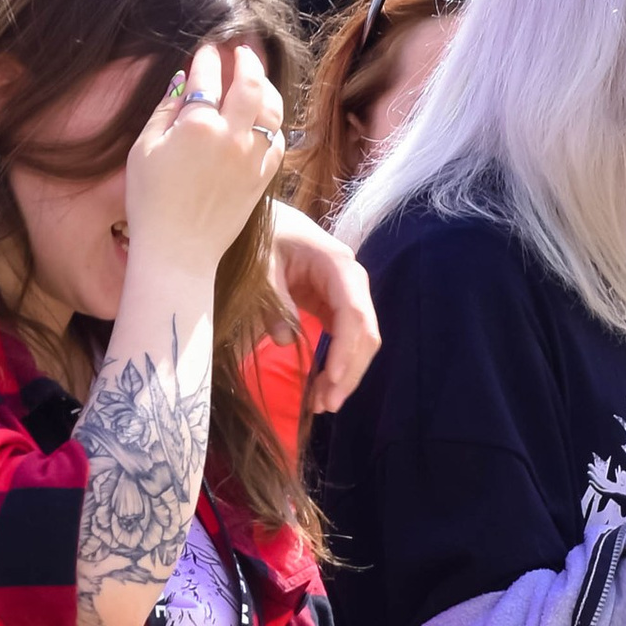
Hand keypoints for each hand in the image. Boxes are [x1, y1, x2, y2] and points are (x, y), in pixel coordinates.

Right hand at [121, 41, 286, 279]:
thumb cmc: (151, 203)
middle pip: (251, 83)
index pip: (208, 76)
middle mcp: (232, 136)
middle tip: (242, 48)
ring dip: (266, 86)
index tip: (205, 48)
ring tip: (256, 77)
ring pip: (273, 109)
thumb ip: (165, 111)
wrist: (178, 251)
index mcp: (198, 126)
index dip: (207, 57)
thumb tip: (182, 84)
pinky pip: (278, 140)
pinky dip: (273, 124)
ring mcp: (252, 157)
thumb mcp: (144, 150)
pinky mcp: (262, 178)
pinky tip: (263, 120)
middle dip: (247, 59)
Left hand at [261, 209, 377, 411]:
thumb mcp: (260, 263)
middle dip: (350, 372)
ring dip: (346, 374)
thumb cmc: (263, 234)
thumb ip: (272, 298)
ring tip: (322, 404)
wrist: (268, 220)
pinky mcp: (334, 306)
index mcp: (337, 265)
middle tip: (327, 405)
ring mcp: (346, 295)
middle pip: (365, 333)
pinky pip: (344, 340)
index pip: (354, 313)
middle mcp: (351, 281)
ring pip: (359, 341)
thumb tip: (284, 338)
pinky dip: (337, 365)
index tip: (333, 381)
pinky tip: (322, 388)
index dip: (347, 350)